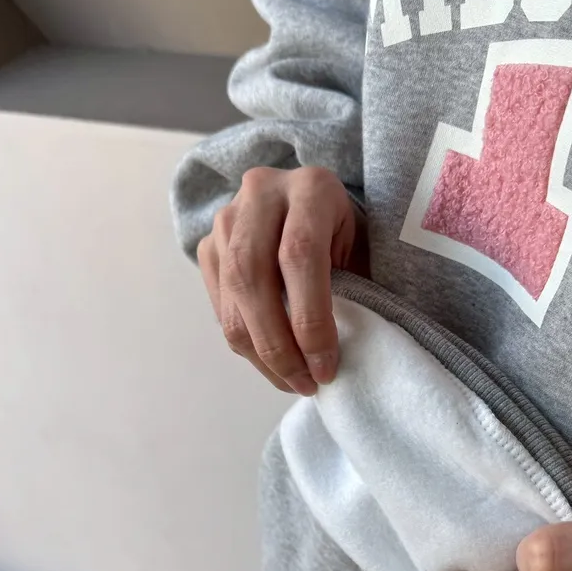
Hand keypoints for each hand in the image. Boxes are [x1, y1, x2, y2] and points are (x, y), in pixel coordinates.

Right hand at [198, 166, 367, 394]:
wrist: (314, 205)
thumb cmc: (349, 236)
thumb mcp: (362, 249)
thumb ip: (352, 289)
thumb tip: (330, 358)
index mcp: (310, 186)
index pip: (299, 256)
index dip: (310, 319)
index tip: (326, 367)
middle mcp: (261, 193)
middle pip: (253, 277)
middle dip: (278, 345)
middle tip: (305, 384)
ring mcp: (226, 217)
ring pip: (231, 296)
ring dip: (259, 352)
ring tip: (291, 382)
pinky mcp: (209, 245)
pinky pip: (220, 306)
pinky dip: (245, 343)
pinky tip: (272, 363)